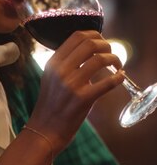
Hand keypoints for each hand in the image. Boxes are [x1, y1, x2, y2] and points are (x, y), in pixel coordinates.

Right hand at [28, 31, 123, 154]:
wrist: (45, 130)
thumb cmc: (51, 106)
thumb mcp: (50, 79)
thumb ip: (65, 64)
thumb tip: (90, 52)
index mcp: (53, 63)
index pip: (76, 36)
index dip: (95, 35)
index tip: (102, 42)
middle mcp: (61, 71)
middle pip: (90, 43)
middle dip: (107, 45)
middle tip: (111, 53)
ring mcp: (71, 84)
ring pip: (100, 59)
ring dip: (114, 60)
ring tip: (117, 66)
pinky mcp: (83, 99)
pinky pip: (107, 82)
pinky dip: (118, 78)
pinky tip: (120, 77)